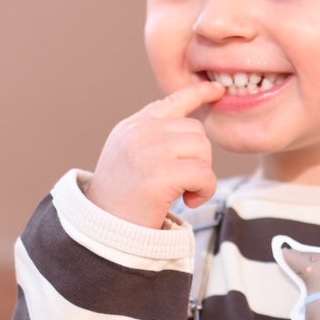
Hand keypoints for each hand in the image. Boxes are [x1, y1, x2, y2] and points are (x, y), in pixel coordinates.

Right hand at [84, 82, 226, 229]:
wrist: (102, 229)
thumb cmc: (121, 200)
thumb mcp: (129, 157)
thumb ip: (152, 138)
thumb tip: (188, 129)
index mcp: (133, 126)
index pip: (172, 101)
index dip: (198, 93)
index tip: (218, 90)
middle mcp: (140, 132)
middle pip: (196, 130)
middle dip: (199, 158)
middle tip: (183, 182)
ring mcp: (149, 150)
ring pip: (203, 149)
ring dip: (202, 175)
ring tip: (184, 192)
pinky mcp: (161, 174)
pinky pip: (205, 174)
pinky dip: (204, 191)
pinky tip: (188, 202)